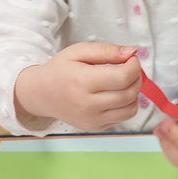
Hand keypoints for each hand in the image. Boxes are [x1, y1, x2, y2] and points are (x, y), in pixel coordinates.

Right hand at [15, 43, 140, 130]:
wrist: (41, 94)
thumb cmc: (60, 70)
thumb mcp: (79, 51)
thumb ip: (106, 51)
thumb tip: (132, 52)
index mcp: (83, 82)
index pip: (123, 77)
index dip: (134, 66)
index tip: (130, 59)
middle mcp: (88, 104)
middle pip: (129, 93)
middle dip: (136, 78)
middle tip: (128, 68)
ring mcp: (92, 119)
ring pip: (130, 109)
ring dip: (134, 93)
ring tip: (122, 82)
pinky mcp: (95, 127)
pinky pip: (122, 117)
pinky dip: (125, 105)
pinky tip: (113, 94)